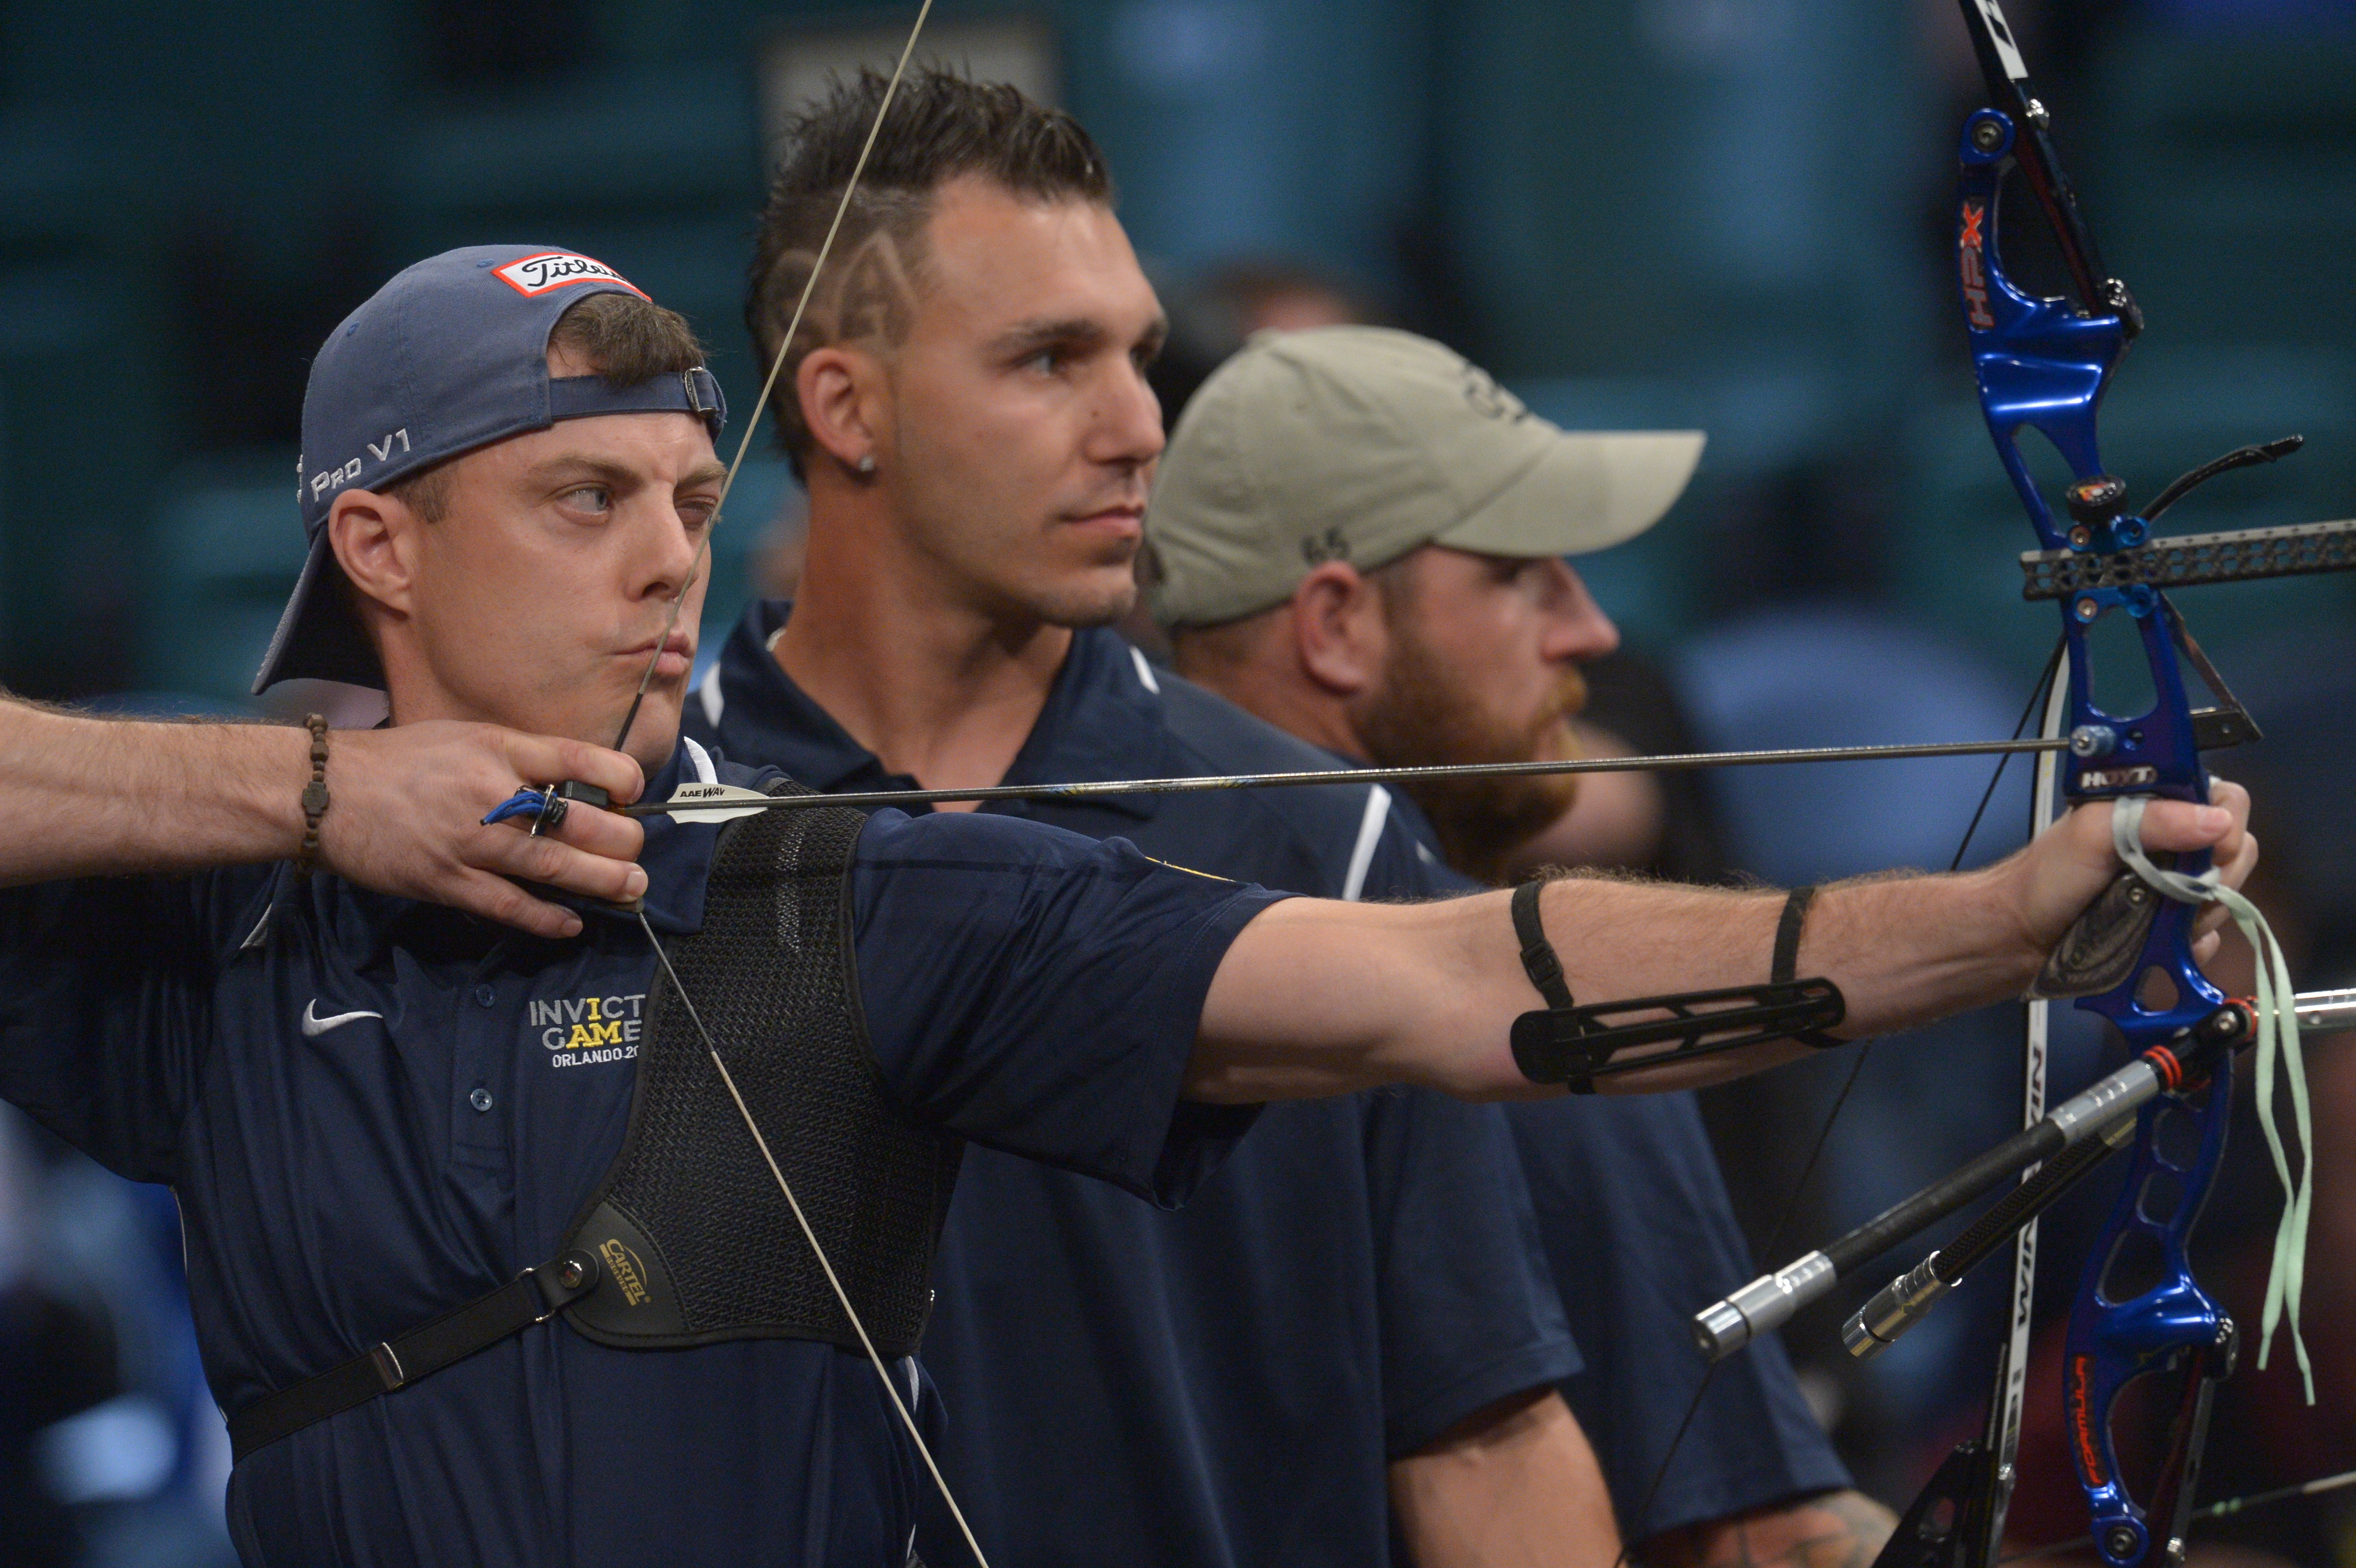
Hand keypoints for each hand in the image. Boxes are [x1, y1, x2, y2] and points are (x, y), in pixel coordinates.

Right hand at [325, 723, 645, 937]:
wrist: (327, 793)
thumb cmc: (400, 762)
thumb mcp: (464, 737)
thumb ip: (517, 756)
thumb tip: (573, 779)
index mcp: (497, 748)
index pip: (578, 759)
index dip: (620, 777)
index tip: (634, 791)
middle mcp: (489, 792)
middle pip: (577, 819)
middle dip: (622, 839)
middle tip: (639, 849)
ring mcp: (470, 841)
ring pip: (553, 865)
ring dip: (602, 880)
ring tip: (632, 886)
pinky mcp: (447, 881)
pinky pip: (509, 905)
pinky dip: (546, 917)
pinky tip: (573, 923)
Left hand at [2011, 779, 2256, 968]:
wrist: (2023, 936)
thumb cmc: (2047, 877)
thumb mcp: (2092, 832)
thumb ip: (2153, 819)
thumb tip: (2216, 822)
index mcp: (2159, 808)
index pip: (2227, 801)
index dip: (2225, 823)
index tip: (2202, 847)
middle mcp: (2177, 845)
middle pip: (2238, 850)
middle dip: (2212, 872)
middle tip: (2169, 884)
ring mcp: (2179, 888)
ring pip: (2228, 896)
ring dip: (2197, 910)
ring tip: (2151, 912)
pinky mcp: (2176, 928)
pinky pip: (2211, 937)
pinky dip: (2190, 943)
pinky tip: (2156, 940)